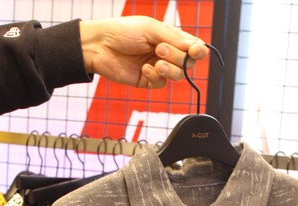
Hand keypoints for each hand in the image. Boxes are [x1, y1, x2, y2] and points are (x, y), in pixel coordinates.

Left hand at [79, 16, 208, 87]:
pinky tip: (144, 69)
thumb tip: (195, 47)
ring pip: (177, 76)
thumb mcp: (150, 29)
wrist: (99, 46)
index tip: (194, 51)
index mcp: (169, 37)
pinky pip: (161, 85)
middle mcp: (166, 53)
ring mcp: (158, 68)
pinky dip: (155, 77)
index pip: (192, 47)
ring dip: (168, 69)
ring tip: (155, 62)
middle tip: (160, 50)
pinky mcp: (148, 81)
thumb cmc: (123, 31)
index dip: (198, 51)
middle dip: (177, 58)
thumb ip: (174, 39)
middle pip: (187, 63)